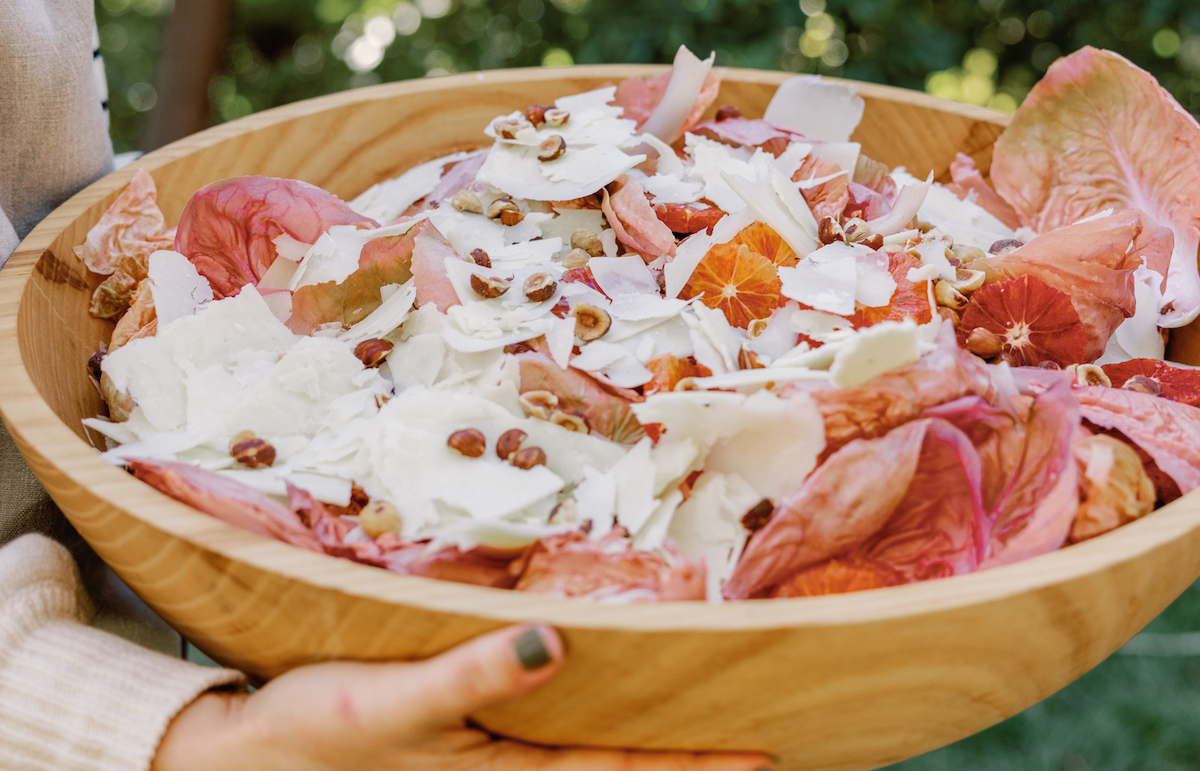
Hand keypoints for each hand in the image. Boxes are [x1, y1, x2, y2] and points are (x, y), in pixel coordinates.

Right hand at [152, 624, 772, 770]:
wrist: (246, 759)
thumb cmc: (315, 730)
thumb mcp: (392, 701)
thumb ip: (475, 676)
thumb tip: (555, 642)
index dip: (692, 768)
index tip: (760, 756)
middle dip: (686, 763)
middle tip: (757, 744)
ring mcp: (485, 766)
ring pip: (588, 760)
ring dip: (648, 750)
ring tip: (705, 729)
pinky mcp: (463, 745)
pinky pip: (548, 744)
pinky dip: (593, 732)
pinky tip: (607, 709)